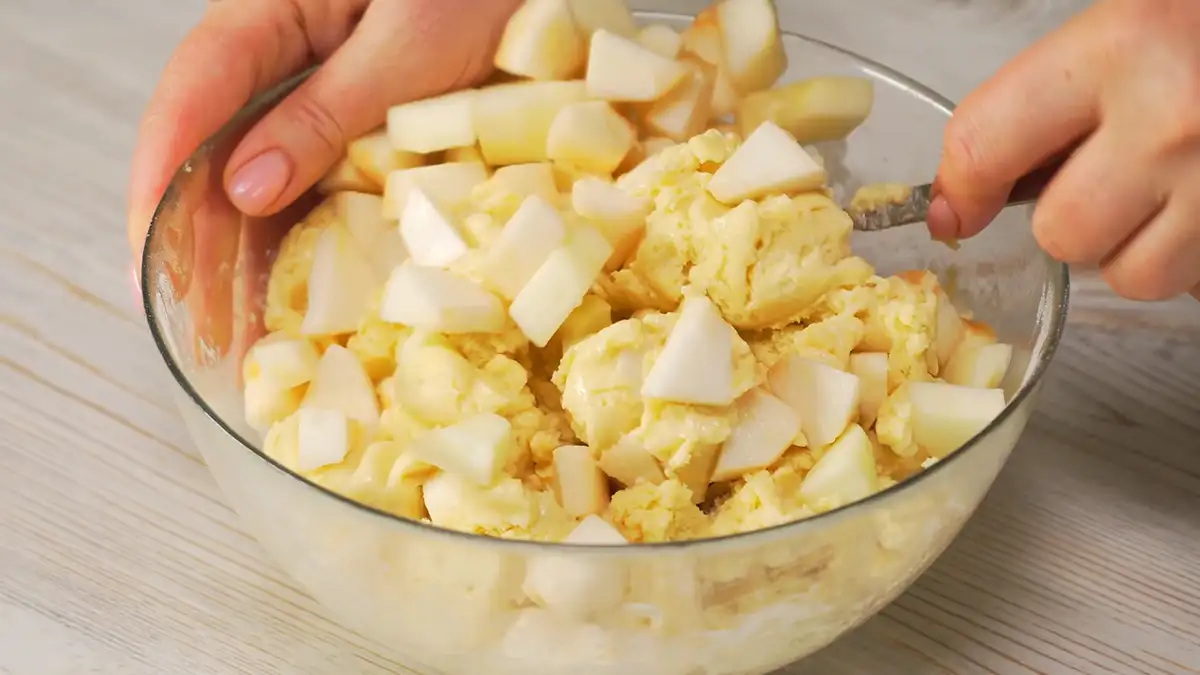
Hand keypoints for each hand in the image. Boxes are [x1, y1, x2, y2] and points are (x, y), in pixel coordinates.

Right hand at [126, 0, 519, 358]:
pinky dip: (297, 238)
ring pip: (255, 179)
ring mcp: (313, 97)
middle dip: (193, 239)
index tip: (149, 256)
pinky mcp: (353, 127)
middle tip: (192, 326)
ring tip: (232, 329)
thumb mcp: (404, 46)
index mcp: (266, 18)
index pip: (189, 99)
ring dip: (240, 252)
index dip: (157, 181)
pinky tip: (289, 291)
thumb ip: (323, 112)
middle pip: (210, 151)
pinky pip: (310, 186)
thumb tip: (245, 191)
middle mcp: (276, 62)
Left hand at [928, 0, 1199, 301]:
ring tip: (1171, 185)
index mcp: (1122, 48)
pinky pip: (1190, 282)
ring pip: (1129, 276)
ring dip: (1136, 245)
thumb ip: (1034, 107)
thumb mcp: (1123, 30)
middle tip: (1109, 171)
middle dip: (1073, 214)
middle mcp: (1175, 120)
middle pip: (1062, 234)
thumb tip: (959, 198)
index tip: (956, 207)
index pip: (986, 145)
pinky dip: (1188, 254)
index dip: (960, 188)